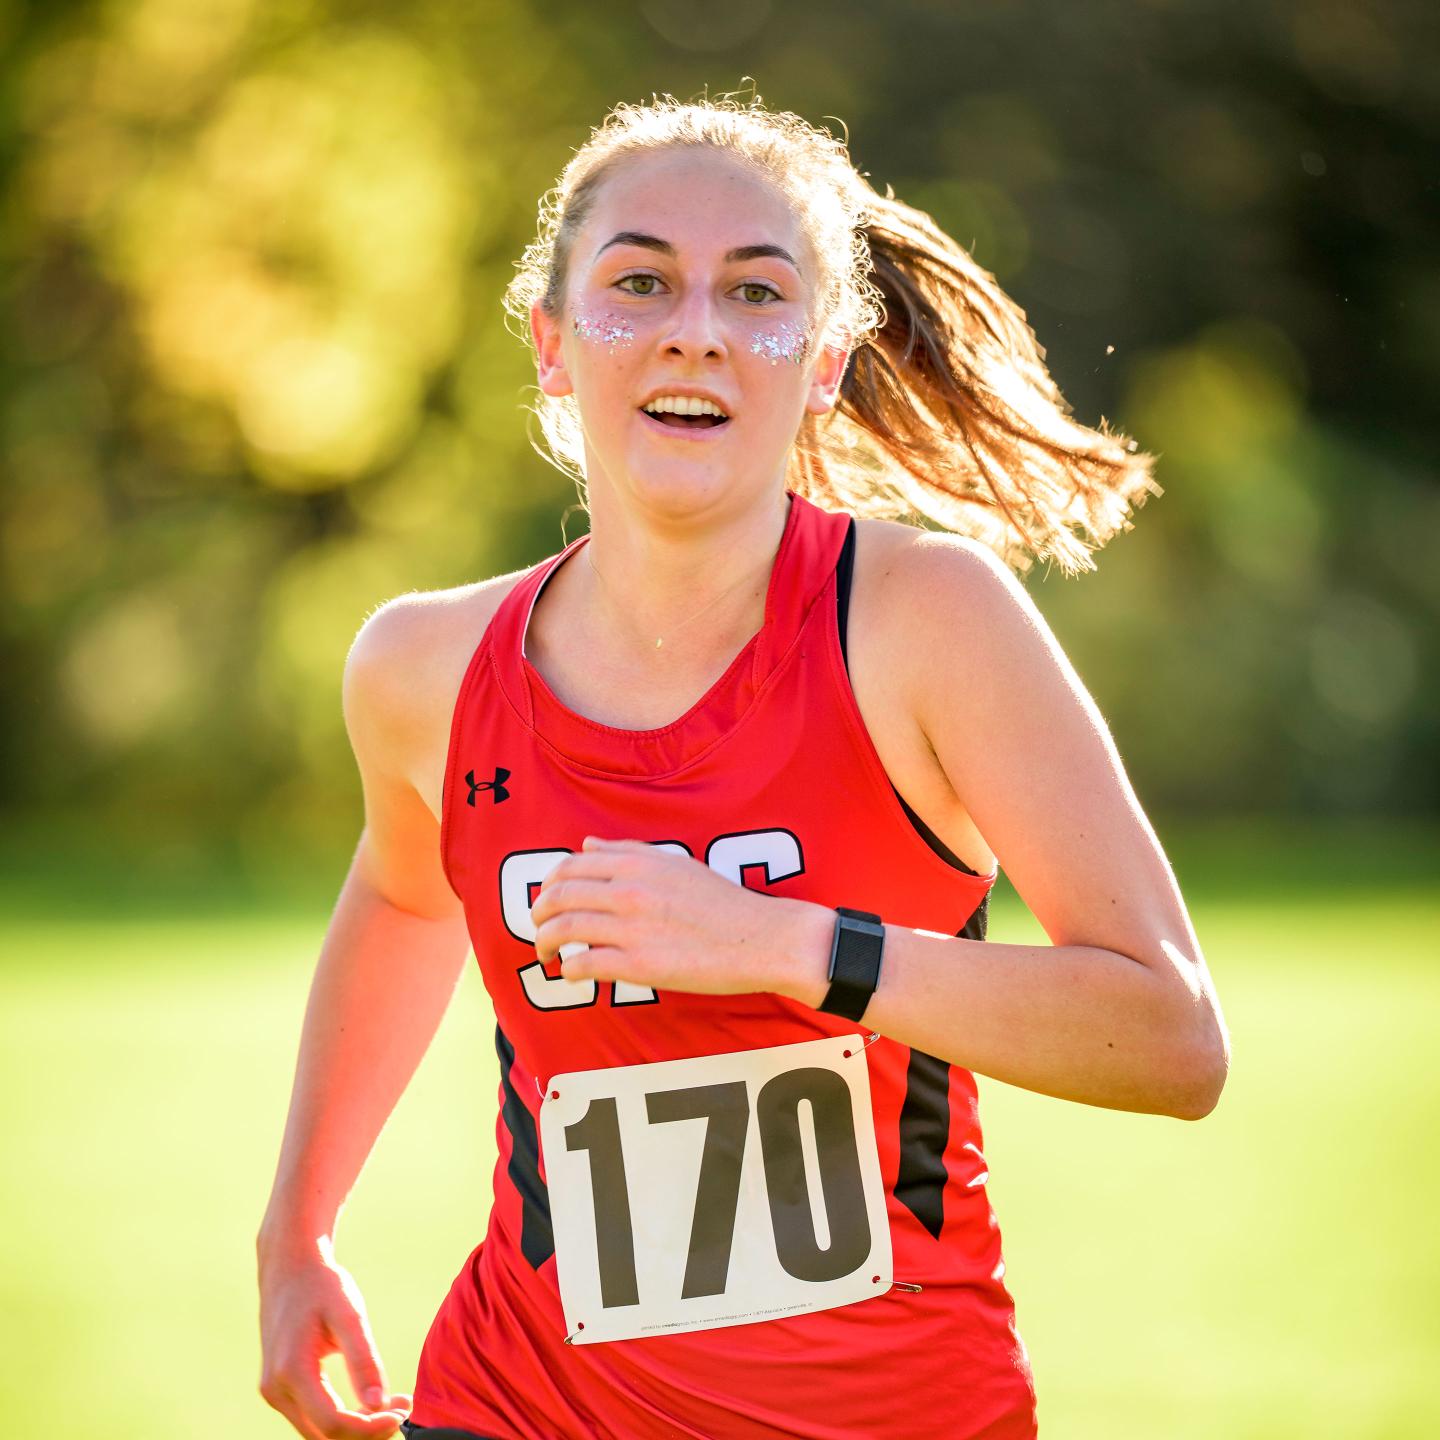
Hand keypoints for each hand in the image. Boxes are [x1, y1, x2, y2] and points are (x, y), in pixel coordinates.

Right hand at [258, 1236, 411, 1438]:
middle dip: (366, 1430)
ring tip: (392, 1404)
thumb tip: (378, 1403)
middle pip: (325, 1436)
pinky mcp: (278, 1389)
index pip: (334, 1424)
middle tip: (403, 1407)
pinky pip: (311, 1418)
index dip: (371, 1428)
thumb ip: (363, 1359)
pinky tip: (368, 1400)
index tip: (402, 1411)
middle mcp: (276, 1390)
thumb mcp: (349, 1314)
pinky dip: (340, 1418)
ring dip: (355, 1428)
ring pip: (318, 1432)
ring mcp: (273, 1392)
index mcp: (291, 1372)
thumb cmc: (323, 1286)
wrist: (290, 1268)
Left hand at [530, 836, 824, 997]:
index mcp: (638, 863)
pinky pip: (586, 964)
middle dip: (538, 915)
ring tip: (545, 955)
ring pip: (565, 930)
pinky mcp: (641, 965)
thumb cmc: (722, 902)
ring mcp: (634, 929)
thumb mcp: (676, 864)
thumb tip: (586, 845)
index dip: (548, 884)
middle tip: (537, 929)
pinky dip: (569, 969)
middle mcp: (630, 891)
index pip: (570, 867)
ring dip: (545, 944)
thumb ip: (628, 852)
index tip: (546, 899)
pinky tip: (570, 974)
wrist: (760, 939)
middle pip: (560, 897)